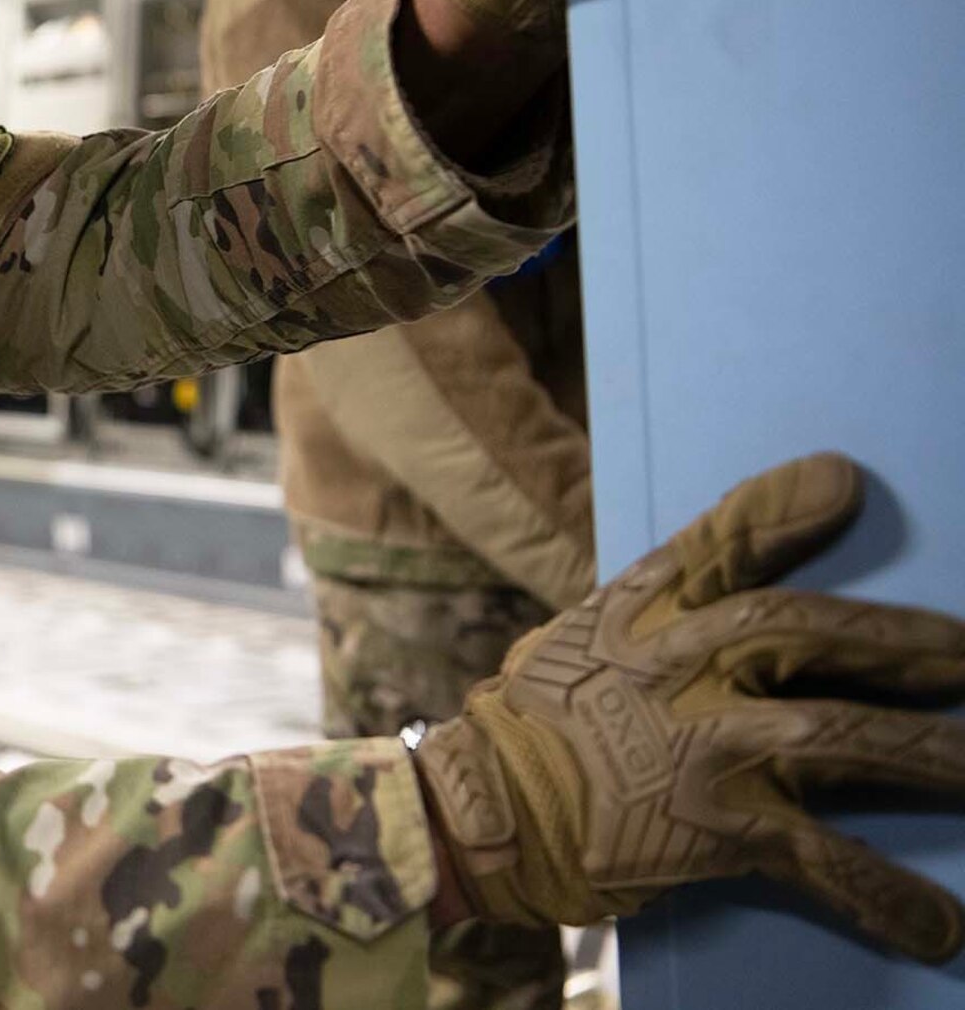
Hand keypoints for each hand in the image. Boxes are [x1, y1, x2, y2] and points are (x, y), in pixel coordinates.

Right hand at [416, 453, 964, 963]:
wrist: (485, 812)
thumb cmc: (534, 720)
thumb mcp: (582, 633)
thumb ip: (658, 596)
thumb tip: (723, 563)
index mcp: (642, 615)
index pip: (717, 548)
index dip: (779, 511)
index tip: (842, 481)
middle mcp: (677, 667)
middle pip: (800, 632)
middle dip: (895, 639)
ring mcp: (700, 746)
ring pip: (836, 734)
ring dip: (928, 751)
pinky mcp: (714, 828)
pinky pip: (815, 858)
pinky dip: (879, 893)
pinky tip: (937, 923)